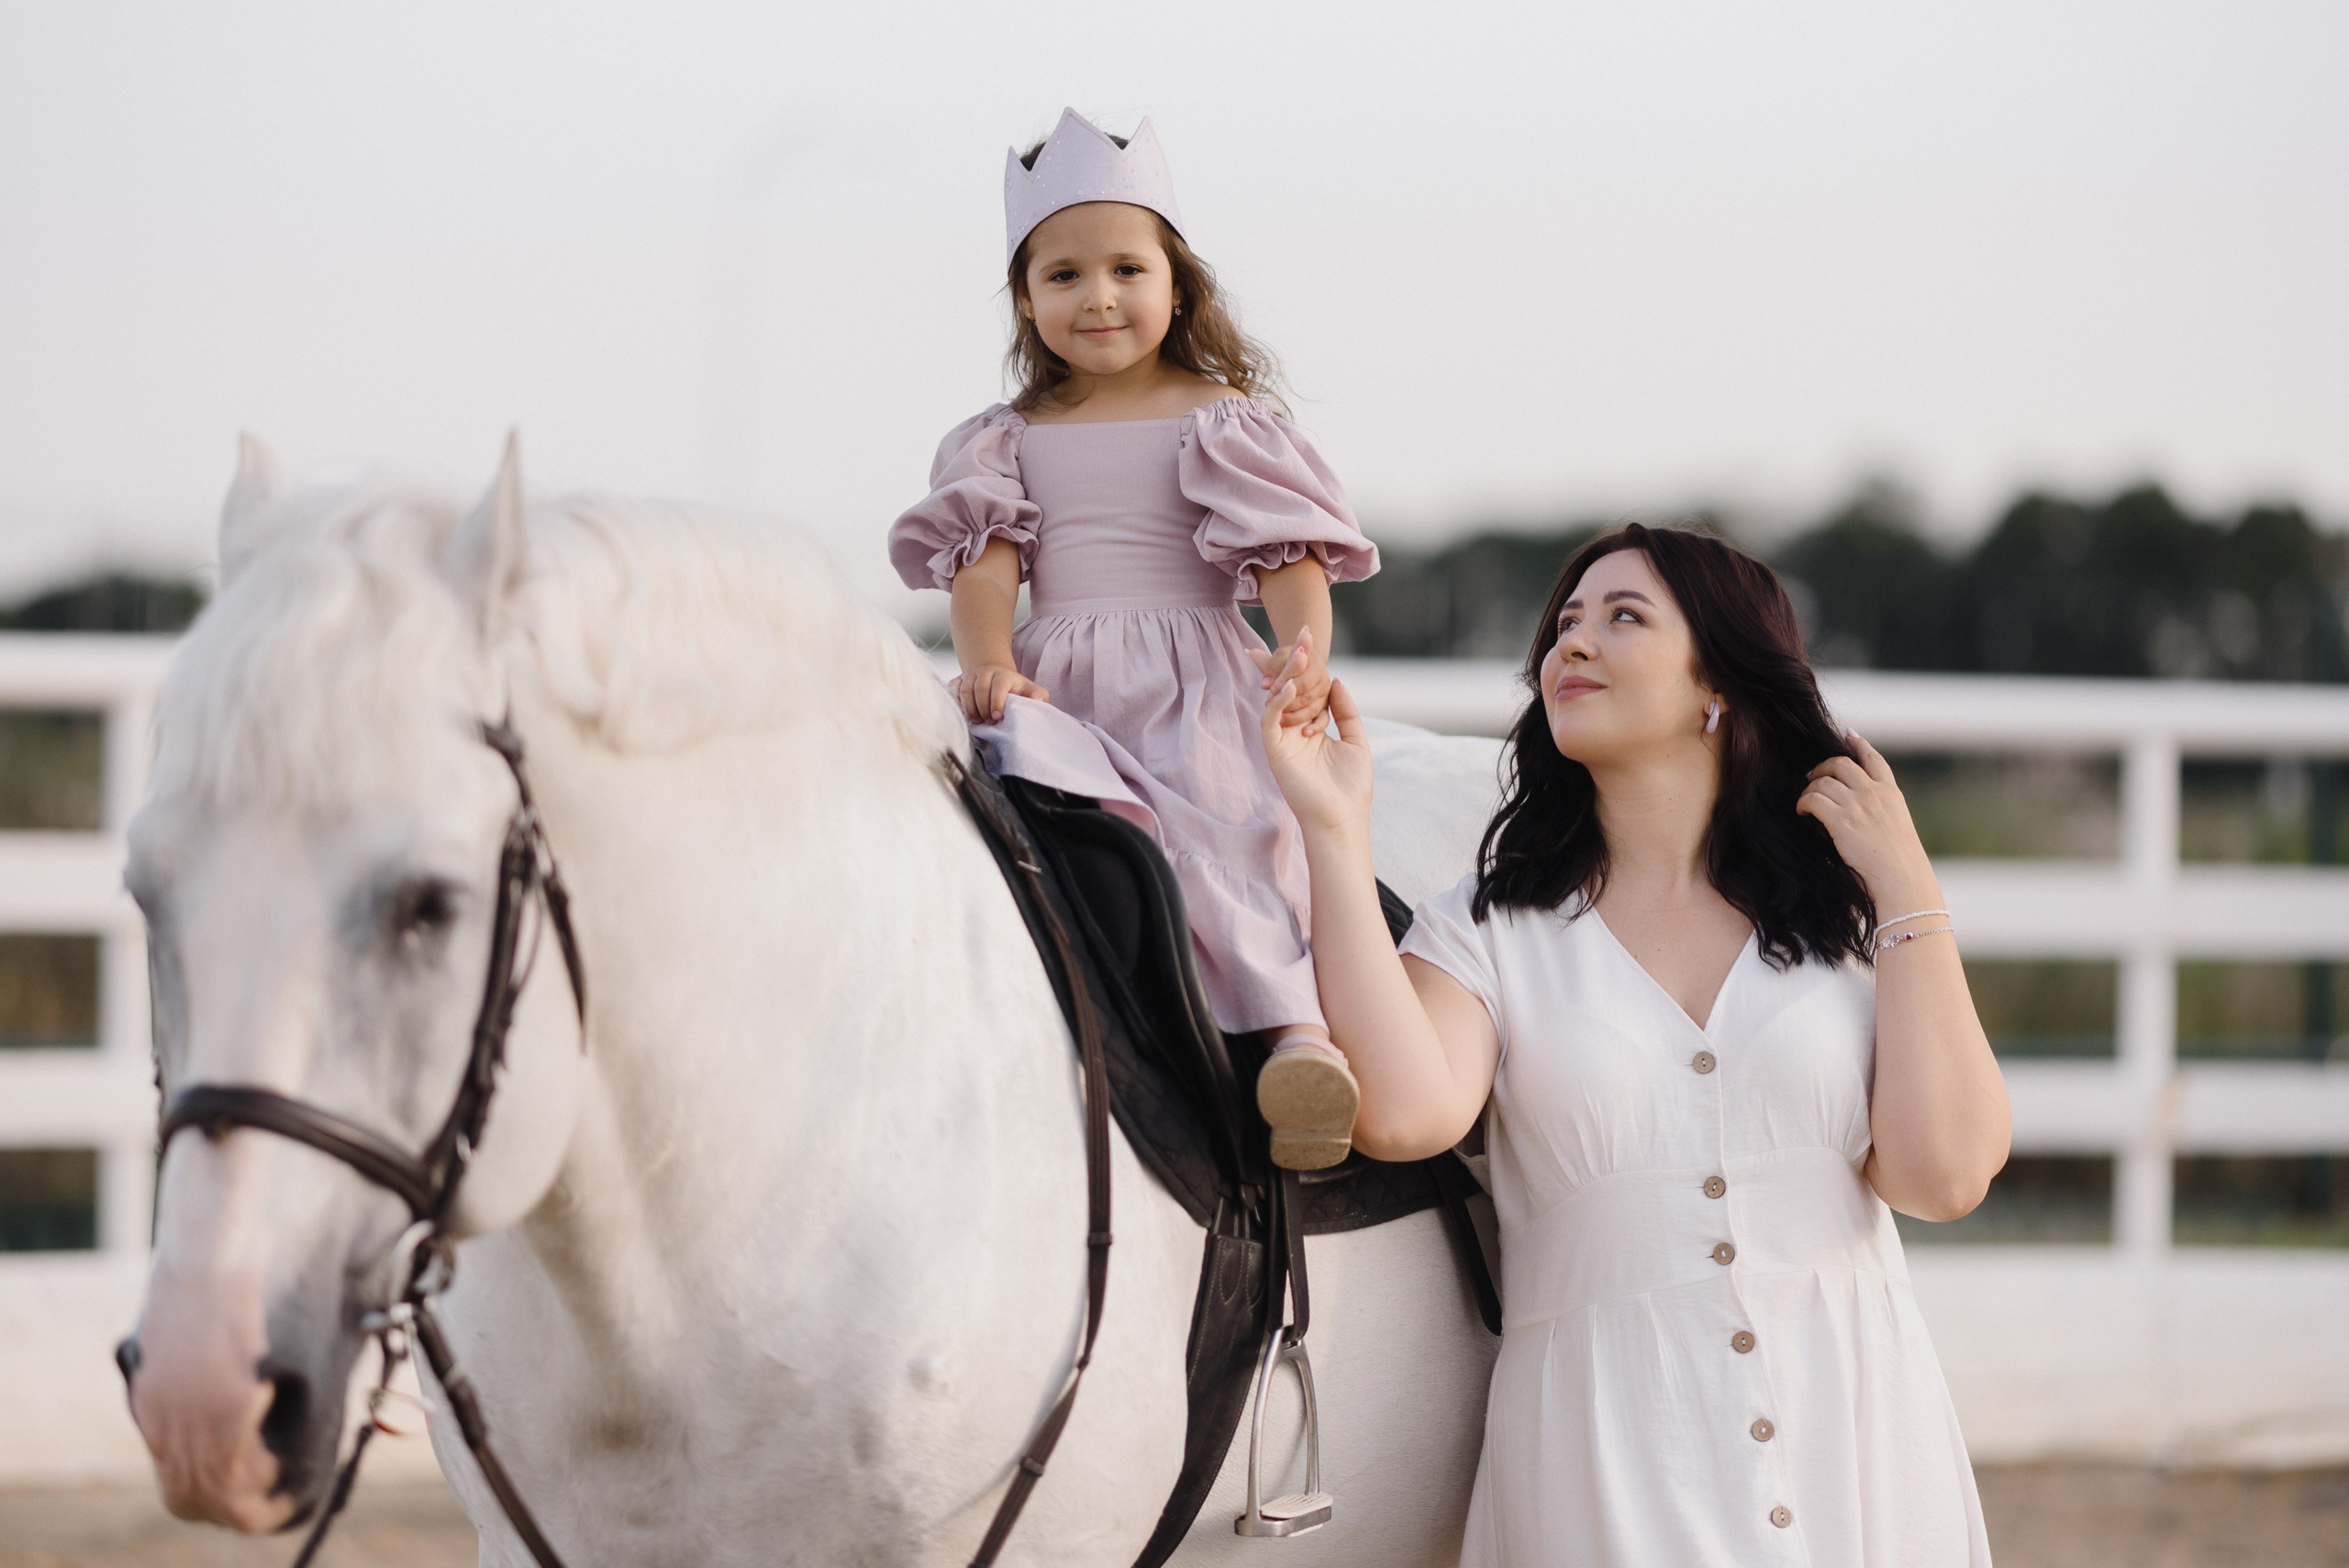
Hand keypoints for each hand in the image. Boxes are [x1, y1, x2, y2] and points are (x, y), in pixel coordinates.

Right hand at [953, 663, 1048, 723]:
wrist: (993, 672)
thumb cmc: (1012, 687)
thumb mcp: (1027, 688)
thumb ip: (1037, 694)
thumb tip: (1040, 700)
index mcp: (1003, 674)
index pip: (999, 685)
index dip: (997, 701)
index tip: (996, 717)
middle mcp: (985, 672)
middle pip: (980, 688)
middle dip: (982, 708)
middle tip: (986, 722)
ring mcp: (970, 675)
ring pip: (965, 690)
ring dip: (969, 708)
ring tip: (975, 721)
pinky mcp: (958, 680)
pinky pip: (952, 690)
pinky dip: (955, 702)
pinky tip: (961, 713)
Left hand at [1247, 626, 1332, 727]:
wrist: (1299, 665)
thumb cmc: (1286, 661)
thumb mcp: (1277, 661)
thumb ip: (1271, 671)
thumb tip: (1265, 685)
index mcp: (1315, 665)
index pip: (1301, 681)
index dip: (1285, 685)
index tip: (1271, 689)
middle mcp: (1324, 680)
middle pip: (1306, 697)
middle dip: (1287, 703)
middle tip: (1271, 706)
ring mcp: (1325, 695)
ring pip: (1311, 710)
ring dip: (1294, 716)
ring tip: (1278, 719)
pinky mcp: (1325, 707)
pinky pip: (1323, 720)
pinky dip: (1315, 727)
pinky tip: (1304, 732)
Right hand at [1259, 657, 1373, 833]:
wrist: (1342, 819)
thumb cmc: (1351, 786)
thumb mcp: (1356, 740)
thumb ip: (1345, 710)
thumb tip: (1336, 679)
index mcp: (1312, 728)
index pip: (1307, 691)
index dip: (1309, 667)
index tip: (1312, 640)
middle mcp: (1294, 731)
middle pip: (1290, 690)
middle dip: (1295, 662)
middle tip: (1304, 635)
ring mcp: (1283, 741)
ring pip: (1277, 700)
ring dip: (1287, 675)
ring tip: (1300, 653)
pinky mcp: (1275, 751)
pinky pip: (1270, 721)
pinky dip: (1278, 702)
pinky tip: (1290, 686)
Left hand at [1795, 731, 1938, 907]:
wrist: (1902, 879)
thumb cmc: (1900, 863)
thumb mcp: (1898, 827)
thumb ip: (1881, 811)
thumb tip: (1859, 810)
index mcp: (1892, 793)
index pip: (1874, 759)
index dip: (1859, 744)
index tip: (1848, 735)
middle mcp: (1875, 793)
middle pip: (1842, 763)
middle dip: (1823, 766)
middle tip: (1811, 775)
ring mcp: (1859, 805)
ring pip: (1824, 780)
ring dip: (1810, 787)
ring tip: (1805, 800)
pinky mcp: (1842, 821)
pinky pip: (1813, 799)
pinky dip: (1803, 803)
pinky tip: (1802, 812)